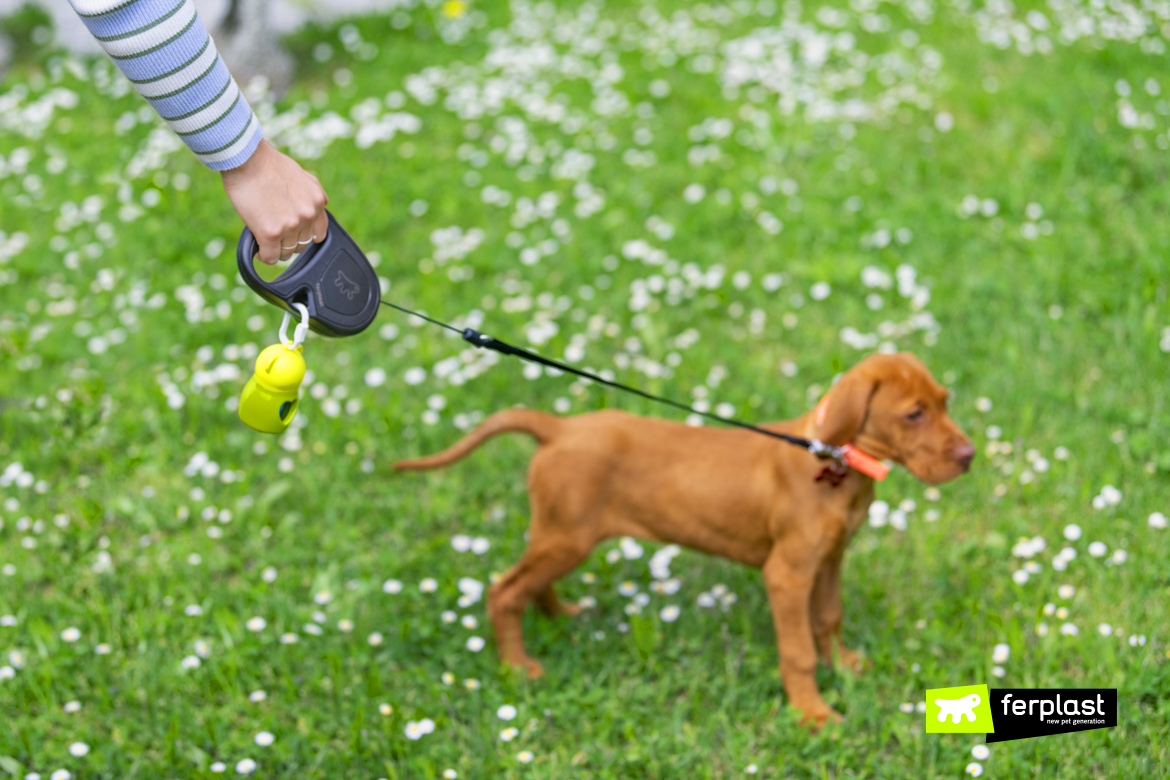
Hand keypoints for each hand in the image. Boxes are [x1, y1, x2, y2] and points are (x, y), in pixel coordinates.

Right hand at [220, 139, 328, 263]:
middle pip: (300, 246)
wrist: (246, 158)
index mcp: (317, 203)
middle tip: (274, 233)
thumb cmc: (268, 164)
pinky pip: (270, 257)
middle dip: (287, 241)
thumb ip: (314, 193)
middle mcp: (307, 216)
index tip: (292, 235)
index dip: (303, 236)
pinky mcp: (270, 233)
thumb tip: (319, 206)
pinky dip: (263, 255)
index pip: (318, 235)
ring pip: (286, 253)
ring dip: (275, 248)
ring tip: (263, 237)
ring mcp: (290, 226)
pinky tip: (258, 247)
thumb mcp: (302, 175)